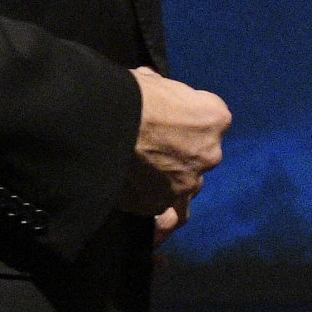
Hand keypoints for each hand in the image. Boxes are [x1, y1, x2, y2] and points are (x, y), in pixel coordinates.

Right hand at [122, 67, 229, 227]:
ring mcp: (187, 182)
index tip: (166, 120)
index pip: (210, 121)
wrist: (97, 124)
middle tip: (152, 149)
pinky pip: (165, 216)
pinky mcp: (161, 204)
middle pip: (200, 156)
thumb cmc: (123, 95)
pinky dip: (160, 221)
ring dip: (173, 186)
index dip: (186, 121)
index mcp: (213, 117)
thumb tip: (151, 86)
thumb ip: (161, 91)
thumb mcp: (150, 82)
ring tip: (153, 186)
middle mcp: (210, 153)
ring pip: (187, 188)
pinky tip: (153, 229)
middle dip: (180, 154)